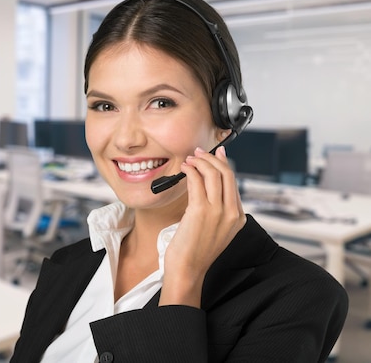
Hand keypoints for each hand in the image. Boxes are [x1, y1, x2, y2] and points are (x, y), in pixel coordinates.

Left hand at [160, 146, 245, 306]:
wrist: (187, 270)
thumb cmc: (194, 252)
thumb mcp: (213, 229)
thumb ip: (215, 210)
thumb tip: (206, 186)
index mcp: (238, 218)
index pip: (234, 183)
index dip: (224, 164)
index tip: (216, 154)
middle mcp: (231, 213)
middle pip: (227, 174)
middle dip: (212, 158)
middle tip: (199, 152)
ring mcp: (218, 212)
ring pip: (213, 174)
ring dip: (200, 161)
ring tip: (189, 159)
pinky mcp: (201, 211)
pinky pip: (197, 181)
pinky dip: (191, 170)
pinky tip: (185, 168)